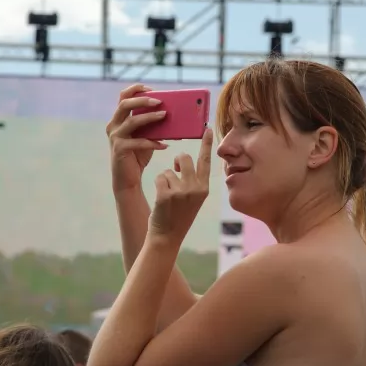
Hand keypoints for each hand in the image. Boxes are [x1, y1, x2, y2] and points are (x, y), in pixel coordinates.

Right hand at [106, 84, 167, 193]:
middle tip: (159, 101)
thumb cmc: (138, 155)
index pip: (123, 97)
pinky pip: (138, 142)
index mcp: (118, 119)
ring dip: (150, 117)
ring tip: (165, 116)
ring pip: (132, 121)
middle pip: (124, 104)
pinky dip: (153, 142)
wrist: (128, 179)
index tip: (151, 89)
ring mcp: (115, 137)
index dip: (136, 89)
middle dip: (142, 100)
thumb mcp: (145, 136)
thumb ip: (152, 125)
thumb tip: (171, 114)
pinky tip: (165, 145)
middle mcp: (113, 125)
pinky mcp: (120, 149)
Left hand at [148, 128, 212, 242]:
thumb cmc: (178, 216)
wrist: (167, 237)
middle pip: (184, 158)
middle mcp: (196, 188)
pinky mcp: (167, 194)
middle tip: (175, 172)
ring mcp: (182, 191)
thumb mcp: (193, 199)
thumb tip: (182, 161)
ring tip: (168, 197)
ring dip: (165, 179)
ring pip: (169, 169)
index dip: (206, 144)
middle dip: (176, 162)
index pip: (206, 161)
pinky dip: (158, 186)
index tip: (207, 129)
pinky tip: (162, 200)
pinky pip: (159, 177)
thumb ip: (192, 181)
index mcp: (204, 188)